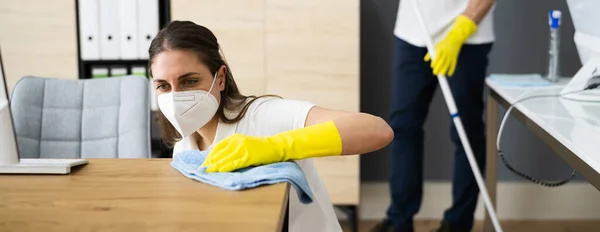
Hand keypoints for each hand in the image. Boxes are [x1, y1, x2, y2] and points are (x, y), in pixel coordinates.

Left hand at [201, 121, 342, 172]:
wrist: (281, 145)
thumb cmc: (266, 148)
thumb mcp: (250, 145)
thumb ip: (239, 148)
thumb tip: (228, 156)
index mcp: (238, 138)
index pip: (219, 147)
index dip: (211, 155)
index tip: (205, 162)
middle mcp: (238, 142)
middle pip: (219, 152)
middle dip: (210, 161)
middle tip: (202, 169)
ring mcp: (243, 148)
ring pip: (224, 158)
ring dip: (215, 165)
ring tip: (208, 172)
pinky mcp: (249, 155)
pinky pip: (233, 162)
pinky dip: (225, 167)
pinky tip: (219, 171)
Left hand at [424, 15, 476, 76]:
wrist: (454, 39)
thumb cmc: (443, 44)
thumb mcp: (435, 46)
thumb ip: (430, 53)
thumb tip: (425, 60)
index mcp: (440, 49)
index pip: (437, 56)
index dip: (435, 62)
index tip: (432, 66)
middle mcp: (446, 52)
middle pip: (443, 61)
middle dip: (439, 67)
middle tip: (435, 73)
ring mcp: (451, 55)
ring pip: (448, 64)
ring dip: (444, 70)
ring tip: (441, 75)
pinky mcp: (455, 58)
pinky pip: (454, 64)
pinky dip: (452, 70)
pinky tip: (449, 74)